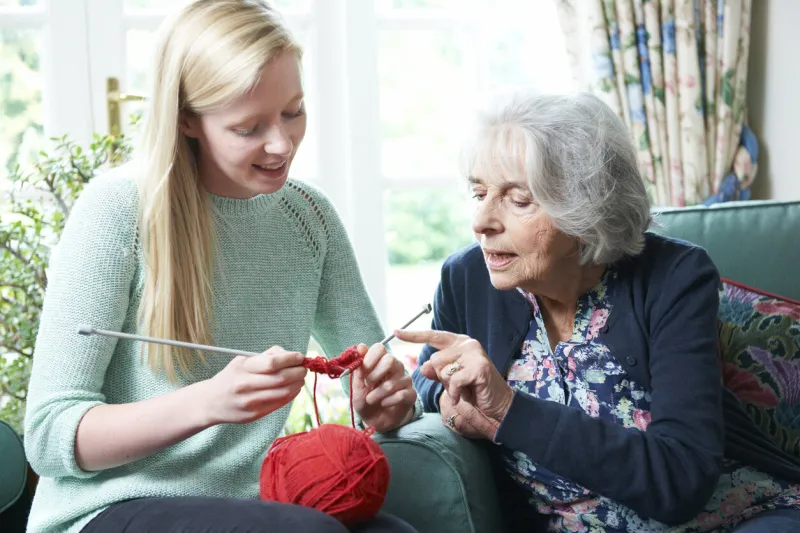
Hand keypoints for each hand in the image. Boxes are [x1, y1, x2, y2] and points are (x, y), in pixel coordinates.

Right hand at [201, 346, 307, 424]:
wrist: (210, 402)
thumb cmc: (231, 377)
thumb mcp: (242, 361)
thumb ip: (266, 356)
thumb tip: (290, 355)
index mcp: (242, 368)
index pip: (272, 362)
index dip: (290, 359)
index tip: (300, 356)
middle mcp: (245, 385)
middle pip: (281, 378)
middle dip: (298, 372)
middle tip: (304, 368)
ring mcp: (250, 402)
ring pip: (283, 392)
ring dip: (297, 384)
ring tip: (300, 378)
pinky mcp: (254, 415)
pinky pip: (279, 404)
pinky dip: (291, 395)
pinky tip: (293, 388)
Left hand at [352, 343, 416, 432]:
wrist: (375, 421)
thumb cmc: (366, 400)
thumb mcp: (357, 386)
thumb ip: (359, 368)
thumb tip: (361, 346)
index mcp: (381, 361)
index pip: (380, 348)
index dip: (370, 358)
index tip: (363, 370)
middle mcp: (395, 367)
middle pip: (390, 359)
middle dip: (375, 374)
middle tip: (368, 383)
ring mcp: (405, 380)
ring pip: (393, 382)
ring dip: (377, 393)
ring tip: (371, 400)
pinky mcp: (411, 394)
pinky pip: (400, 395)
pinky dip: (387, 401)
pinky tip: (384, 404)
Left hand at [393, 329, 513, 438]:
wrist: (497, 404)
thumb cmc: (473, 390)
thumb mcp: (450, 380)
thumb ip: (436, 372)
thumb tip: (422, 367)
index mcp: (459, 343)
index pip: (433, 336)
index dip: (413, 335)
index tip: (395, 332)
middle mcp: (467, 344)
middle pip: (436, 359)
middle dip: (441, 377)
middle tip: (458, 384)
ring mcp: (475, 354)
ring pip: (443, 370)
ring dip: (449, 385)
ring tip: (464, 388)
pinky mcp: (479, 367)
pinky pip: (453, 380)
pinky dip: (455, 393)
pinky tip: (463, 395)